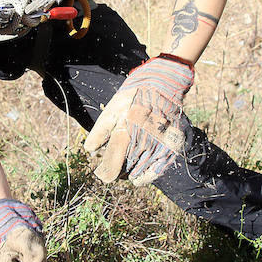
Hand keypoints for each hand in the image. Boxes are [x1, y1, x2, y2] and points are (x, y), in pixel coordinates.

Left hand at [84, 54, 192, 185]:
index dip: (103, 172)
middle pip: (124, 170)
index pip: (111, 165)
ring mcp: (158, 144)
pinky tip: (138, 179)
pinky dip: (147, 177)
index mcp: (125, 131)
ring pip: (139, 171)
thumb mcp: (112, 109)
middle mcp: (142, 141)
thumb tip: (90, 151)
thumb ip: (99, 132)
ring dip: (129, 173)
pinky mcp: (171, 145)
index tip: (100, 172)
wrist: (164, 82)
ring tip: (123, 171)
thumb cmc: (134, 95)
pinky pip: (158, 169)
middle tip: (110, 169)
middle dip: (115, 171)